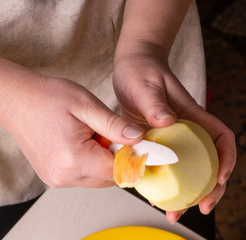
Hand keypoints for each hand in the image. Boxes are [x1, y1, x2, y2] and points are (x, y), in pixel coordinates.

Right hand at [0, 76, 144, 187]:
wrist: (13, 100)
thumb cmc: (45, 97)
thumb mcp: (85, 104)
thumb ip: (114, 125)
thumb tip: (138, 139)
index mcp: (74, 159)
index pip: (119, 170)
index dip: (134, 156)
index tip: (141, 143)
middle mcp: (64, 176)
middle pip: (109, 178)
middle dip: (117, 157)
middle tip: (109, 131)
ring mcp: (56, 179)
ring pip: (96, 178)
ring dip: (103, 160)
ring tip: (90, 134)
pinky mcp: (52, 176)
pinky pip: (82, 176)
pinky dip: (89, 162)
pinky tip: (79, 142)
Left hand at [113, 48, 235, 222]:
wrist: (132, 65)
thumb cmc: (141, 70)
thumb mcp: (146, 84)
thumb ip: (155, 103)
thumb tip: (166, 121)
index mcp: (190, 114)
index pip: (220, 136)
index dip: (227, 158)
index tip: (219, 178)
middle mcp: (184, 128)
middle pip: (207, 160)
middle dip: (208, 187)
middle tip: (199, 208)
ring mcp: (170, 136)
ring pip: (186, 167)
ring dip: (184, 191)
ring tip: (174, 211)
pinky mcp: (154, 139)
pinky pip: (163, 164)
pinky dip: (162, 181)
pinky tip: (153, 194)